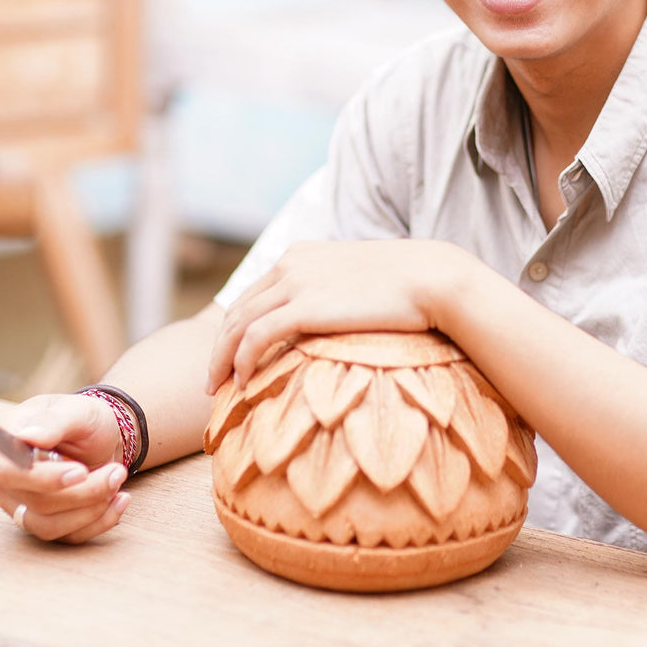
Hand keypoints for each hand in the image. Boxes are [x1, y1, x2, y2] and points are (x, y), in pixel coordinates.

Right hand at [0, 392, 130, 543]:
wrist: (101, 436)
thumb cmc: (83, 419)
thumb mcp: (78, 410)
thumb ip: (54, 421)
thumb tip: (26, 436)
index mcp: (6, 442)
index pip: (8, 471)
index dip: (43, 478)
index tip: (80, 472)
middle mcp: (6, 478)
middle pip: (36, 502)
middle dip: (83, 492)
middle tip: (117, 472)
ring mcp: (21, 504)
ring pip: (49, 525)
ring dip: (92, 508)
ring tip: (119, 480)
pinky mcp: (43, 522)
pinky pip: (67, 536)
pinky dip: (100, 521)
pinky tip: (121, 499)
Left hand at [206, 239, 471, 393]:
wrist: (432, 278)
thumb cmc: (409, 285)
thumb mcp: (359, 279)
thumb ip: (335, 292)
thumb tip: (336, 320)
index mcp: (300, 255)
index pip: (252, 294)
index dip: (235, 328)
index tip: (232, 357)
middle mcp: (290, 265)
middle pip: (236, 310)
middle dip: (220, 346)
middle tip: (215, 380)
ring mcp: (295, 284)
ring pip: (237, 325)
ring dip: (222, 360)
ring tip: (218, 390)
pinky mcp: (304, 308)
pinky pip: (255, 338)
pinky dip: (241, 362)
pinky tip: (242, 385)